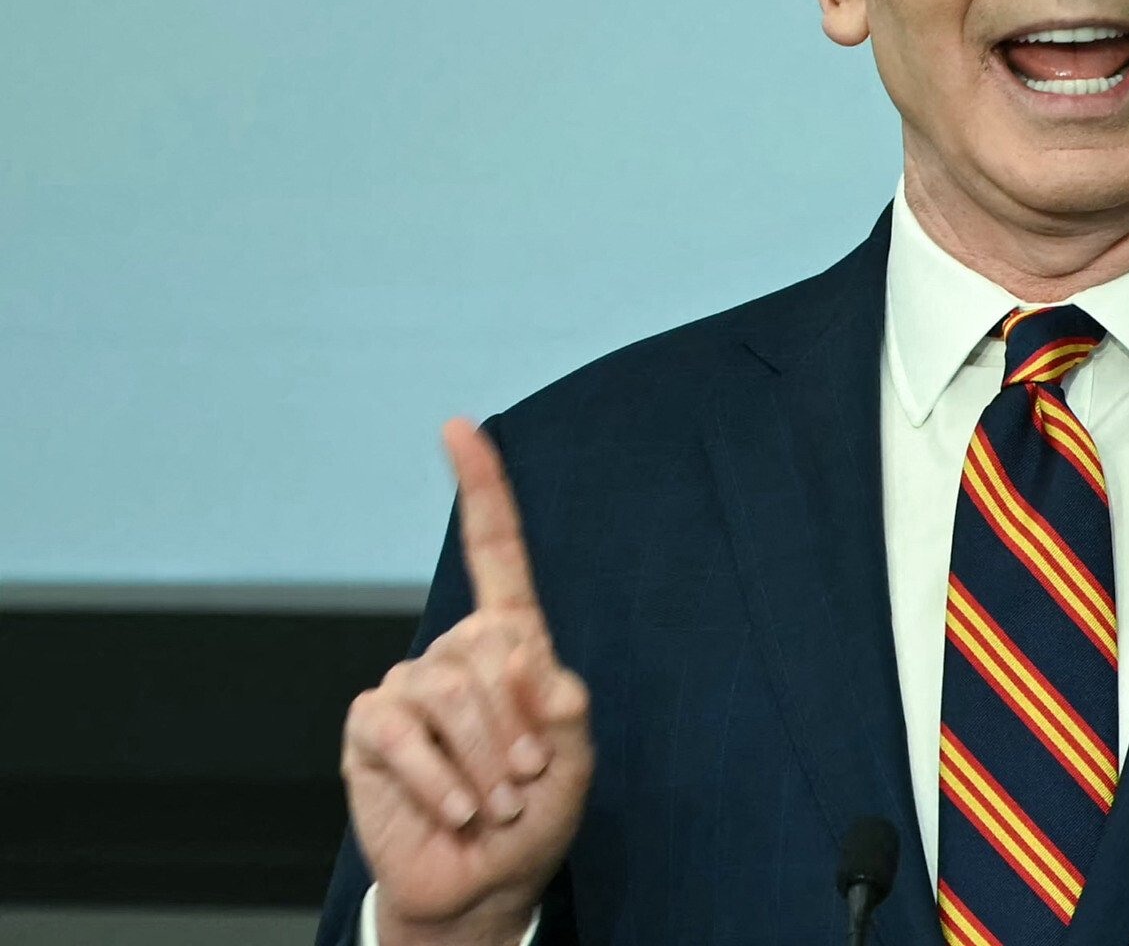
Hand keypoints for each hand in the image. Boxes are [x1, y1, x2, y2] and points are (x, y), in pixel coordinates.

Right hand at [341, 420, 593, 945]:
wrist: (481, 884)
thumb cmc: (531, 816)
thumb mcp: (573, 758)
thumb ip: (562, 704)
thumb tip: (524, 661)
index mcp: (510, 643)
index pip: (495, 553)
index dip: (480, 488)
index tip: (460, 427)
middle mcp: (455, 653)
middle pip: (490, 648)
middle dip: (519, 726)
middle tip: (525, 779)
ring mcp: (407, 687)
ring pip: (451, 690)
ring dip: (486, 759)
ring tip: (494, 801)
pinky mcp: (370, 730)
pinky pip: (403, 730)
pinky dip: (440, 777)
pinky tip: (456, 807)